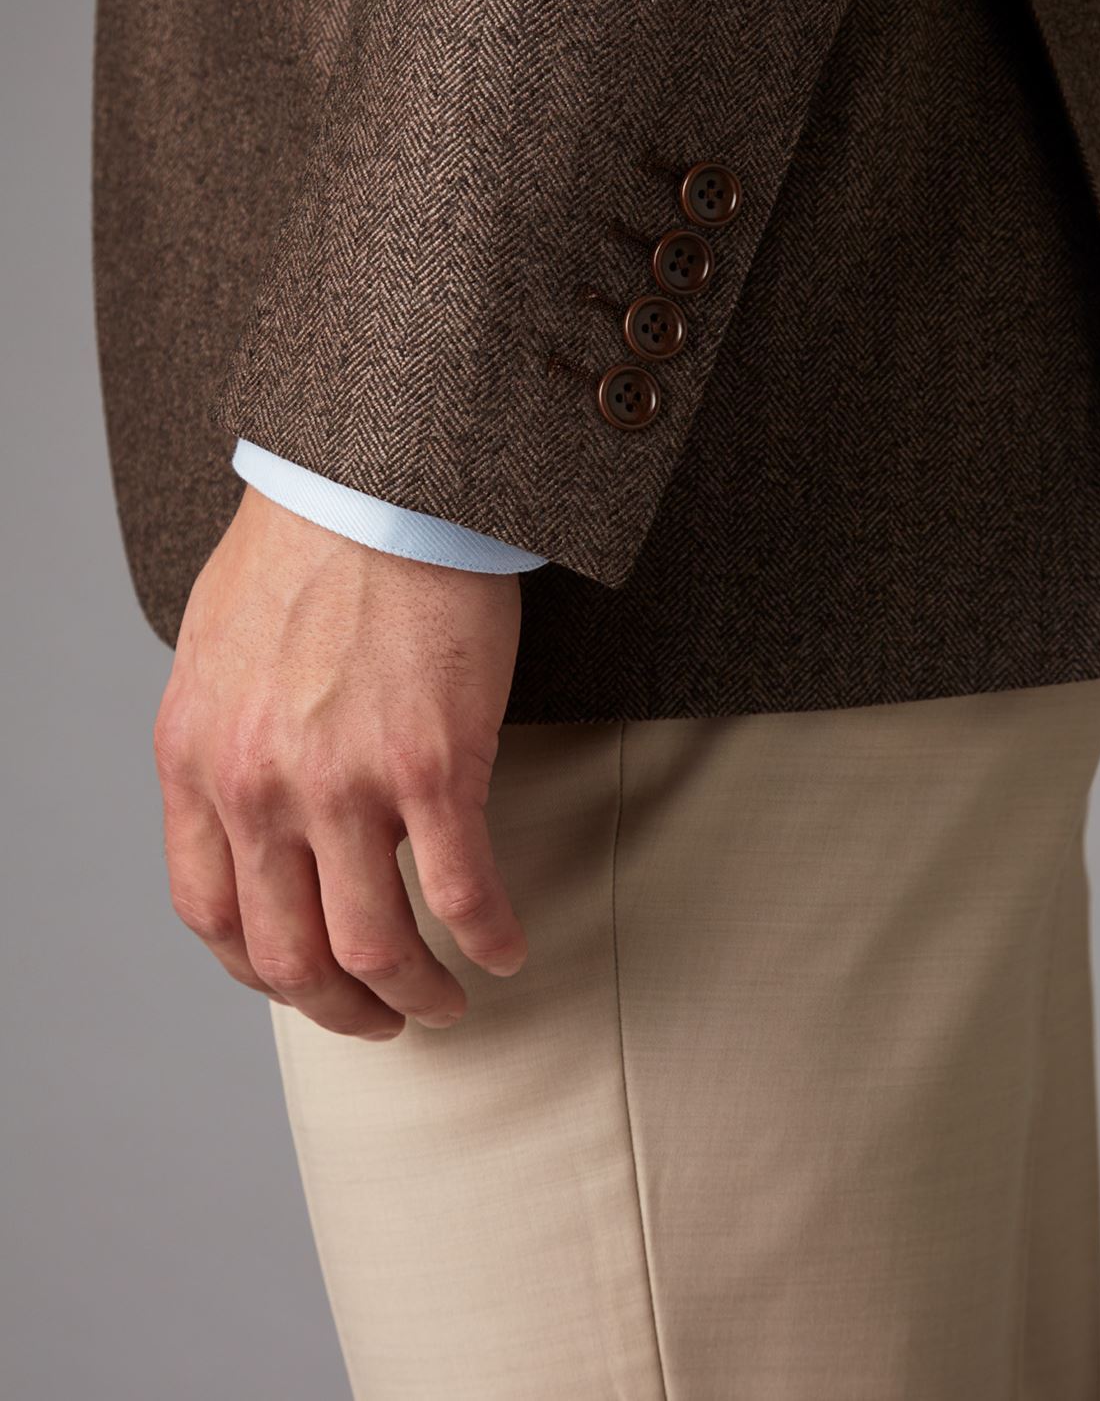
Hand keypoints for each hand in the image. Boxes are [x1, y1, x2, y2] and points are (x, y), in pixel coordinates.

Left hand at [152, 486, 527, 1040]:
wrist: (378, 480)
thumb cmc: (307, 541)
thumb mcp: (218, 648)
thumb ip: (223, 736)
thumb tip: (248, 798)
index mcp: (196, 758)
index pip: (210, 913)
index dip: (258, 970)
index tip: (301, 980)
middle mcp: (257, 787)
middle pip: (289, 954)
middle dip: (339, 1008)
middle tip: (379, 1017)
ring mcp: (343, 783)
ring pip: (374, 947)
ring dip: (415, 994)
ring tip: (446, 998)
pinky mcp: (431, 764)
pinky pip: (459, 892)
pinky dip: (485, 937)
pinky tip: (504, 947)